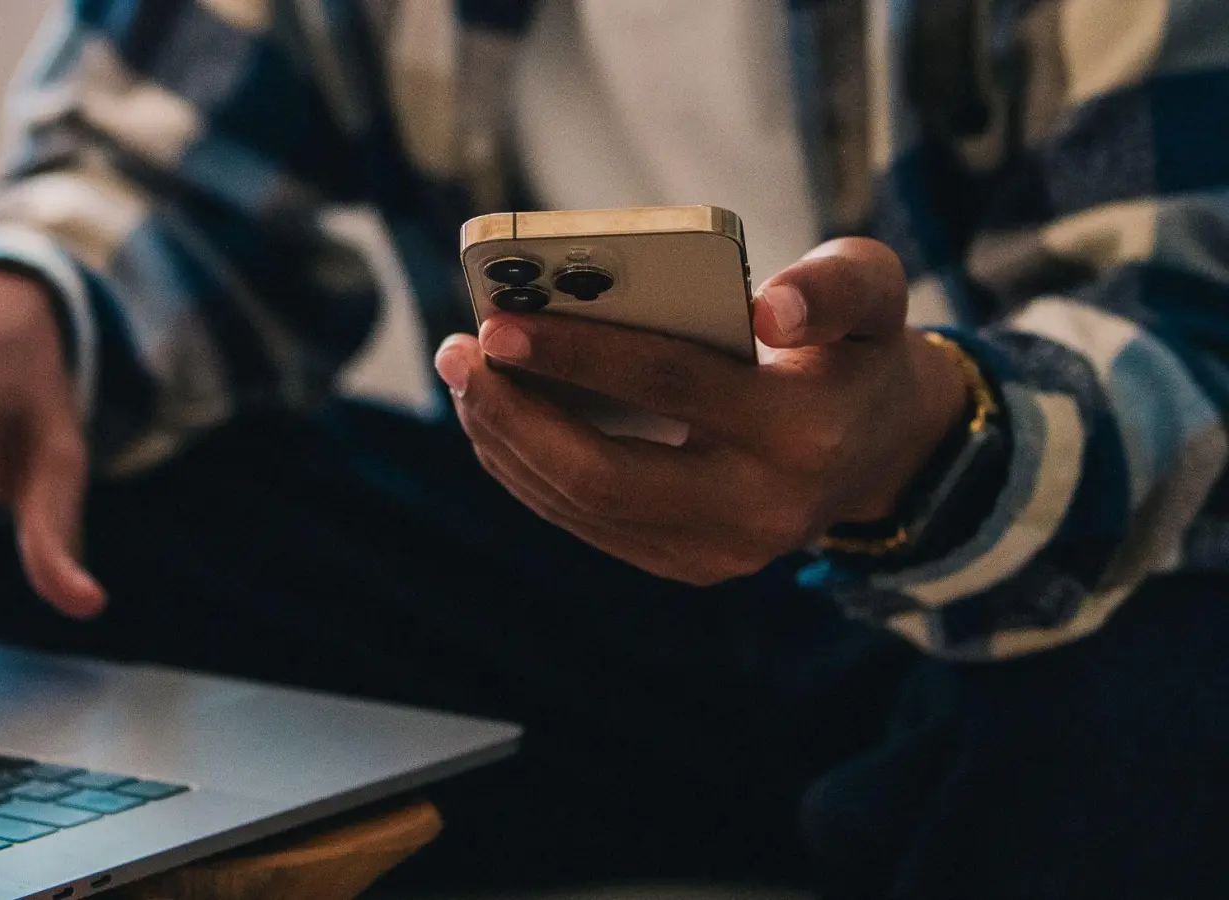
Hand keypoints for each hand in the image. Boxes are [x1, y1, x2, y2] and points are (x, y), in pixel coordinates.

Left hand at [434, 238, 969, 585]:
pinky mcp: (688, 566)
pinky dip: (529, 468)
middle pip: (602, 473)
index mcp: (804, 431)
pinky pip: (586, 521)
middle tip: (457, 353)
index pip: (672, 385)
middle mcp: (760, 508)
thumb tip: (766, 310)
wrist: (882, 448)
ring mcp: (720, 552)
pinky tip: (496, 417)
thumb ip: (832, 286)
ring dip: (506, 439)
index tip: (499, 322)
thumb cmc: (855, 348)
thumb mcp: (872, 292)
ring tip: (464, 375)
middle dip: (513, 413)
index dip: (578, 354)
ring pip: (582, 504)